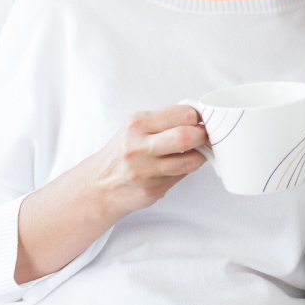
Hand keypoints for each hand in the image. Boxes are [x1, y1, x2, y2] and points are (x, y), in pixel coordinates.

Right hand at [87, 105, 208, 217]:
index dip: (198, 118)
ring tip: (194, 152)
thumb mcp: (138, 126)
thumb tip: (201, 119)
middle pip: (186, 137)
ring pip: (190, 161)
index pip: (183, 114)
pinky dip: (184, 171)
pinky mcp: (151, 190)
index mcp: (137, 124)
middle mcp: (138, 147)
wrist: (100, 184)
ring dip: (199, 156)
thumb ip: (166, 120)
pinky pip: (181, 177)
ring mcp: (144, 171)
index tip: (201, 121)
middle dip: (203, 136)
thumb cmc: (125, 150)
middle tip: (205, 137)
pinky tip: (174, 168)